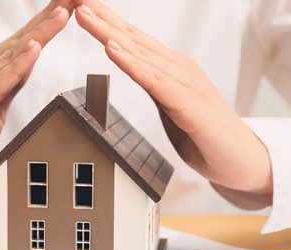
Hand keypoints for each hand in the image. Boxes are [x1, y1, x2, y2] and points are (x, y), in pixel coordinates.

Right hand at [0, 1, 71, 201]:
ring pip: (9, 58)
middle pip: (18, 43)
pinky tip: (32, 50)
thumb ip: (7, 88)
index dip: (44, 25)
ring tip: (62, 14)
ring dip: (38, 35)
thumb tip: (26, 67)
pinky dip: (16, 67)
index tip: (67, 7)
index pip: (19, 45)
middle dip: (47, 20)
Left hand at [74, 0, 272, 208]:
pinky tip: (113, 49)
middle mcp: (177, 69)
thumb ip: (155, 86)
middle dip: (102, 18)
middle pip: (132, 39)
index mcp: (170, 69)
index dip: (107, 24)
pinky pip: (154, 81)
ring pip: (139, 54)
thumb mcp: (171, 105)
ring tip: (85, 14)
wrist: (240, 160)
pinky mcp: (187, 104)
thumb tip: (137, 73)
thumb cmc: (204, 133)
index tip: (83, 8)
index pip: (133, 41)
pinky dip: (132, 64)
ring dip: (109, 33)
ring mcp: (184, 83)